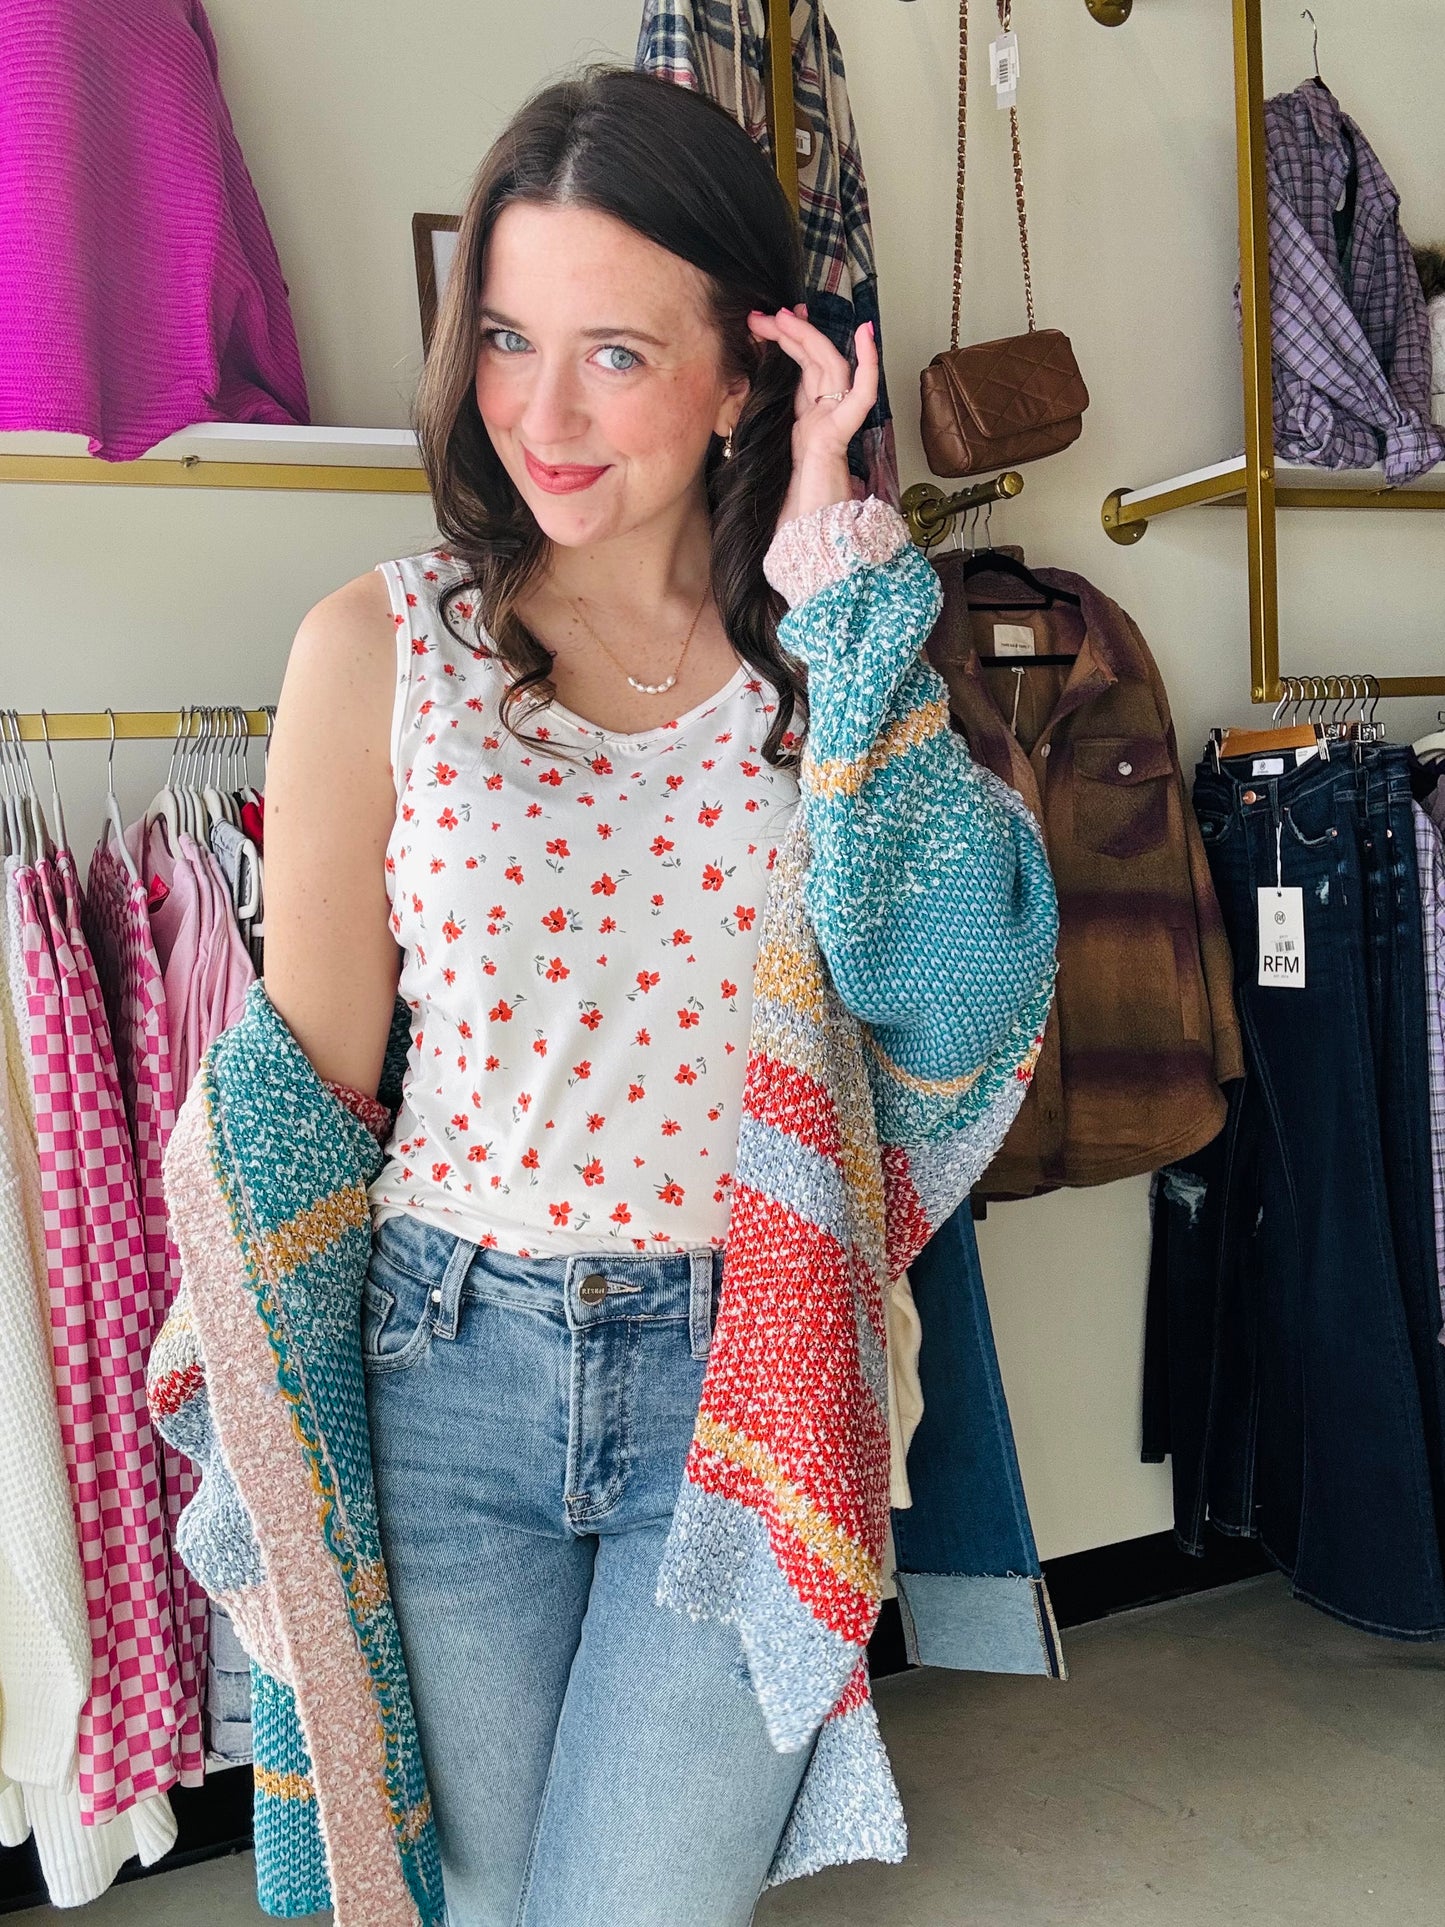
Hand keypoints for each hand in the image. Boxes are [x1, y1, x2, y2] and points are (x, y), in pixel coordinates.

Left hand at [746, 302, 876, 532]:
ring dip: (809, 337)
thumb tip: (740, 405)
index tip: (767, 322)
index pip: (803, 373)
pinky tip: (866, 335)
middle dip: (791, 333)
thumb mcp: (767, 461)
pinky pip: (862, 394)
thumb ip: (765, 435)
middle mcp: (823, 419)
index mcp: (808, 425)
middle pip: (814, 362)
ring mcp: (834, 423)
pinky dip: (868, 363)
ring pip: (831, 366)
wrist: (803, 536)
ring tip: (785, 316)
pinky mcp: (841, 433)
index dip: (790, 343)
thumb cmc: (790, 509)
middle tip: (763, 314)